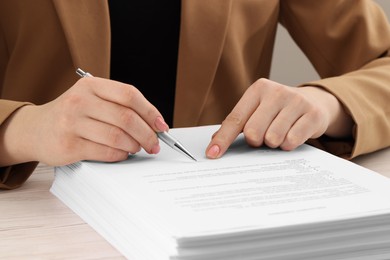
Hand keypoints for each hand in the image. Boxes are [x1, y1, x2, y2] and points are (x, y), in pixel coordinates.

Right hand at [0, 77, 168, 165]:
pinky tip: (123, 154)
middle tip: (155, 144)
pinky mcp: (69, 145)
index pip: (129, 95)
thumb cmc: (71, 115)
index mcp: (90, 85)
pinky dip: (120, 154)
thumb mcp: (91, 99)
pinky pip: (106, 151)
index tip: (161, 126)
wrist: (34, 130)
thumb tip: (153, 124)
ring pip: (118, 136)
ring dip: (135, 145)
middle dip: (147, 134)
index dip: (150, 111)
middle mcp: (80, 101)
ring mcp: (72, 123)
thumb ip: (118, 106)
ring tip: (137, 148)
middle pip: (126, 117)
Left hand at [206, 78, 352, 158]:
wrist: (315, 102)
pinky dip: (288, 145)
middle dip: (255, 141)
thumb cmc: (278, 110)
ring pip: (272, 138)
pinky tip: (292, 135)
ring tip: (279, 134)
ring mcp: (296, 101)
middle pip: (253, 132)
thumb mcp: (257, 110)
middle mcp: (276, 92)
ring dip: (273, 144)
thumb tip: (214, 142)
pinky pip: (292, 141)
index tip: (212, 154)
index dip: (223, 139)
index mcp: (258, 89)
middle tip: (263, 136)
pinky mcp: (313, 114)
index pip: (235, 119)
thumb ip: (237, 123)